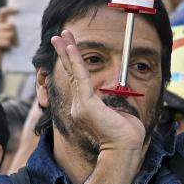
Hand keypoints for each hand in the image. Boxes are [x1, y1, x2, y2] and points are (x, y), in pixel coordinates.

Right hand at [0, 6, 18, 73]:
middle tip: (16, 42)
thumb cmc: (5, 47)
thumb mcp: (8, 36)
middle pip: (11, 25)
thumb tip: (27, 24)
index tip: (18, 9)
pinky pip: (7, 42)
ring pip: (10, 34)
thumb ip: (13, 30)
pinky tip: (6, 49)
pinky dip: (9, 46)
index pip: (2, 13)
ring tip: (10, 46)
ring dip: (13, 42)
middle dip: (16, 34)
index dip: (9, 10)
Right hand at [51, 29, 145, 152]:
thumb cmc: (126, 133)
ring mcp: (80, 104)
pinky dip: (75, 60)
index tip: (70, 49)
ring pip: (72, 71)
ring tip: (60, 35)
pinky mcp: (86, 103)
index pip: (78, 80)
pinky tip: (71, 47)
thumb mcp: (118, 110)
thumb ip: (113, 98)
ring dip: (67, 50)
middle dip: (64, 52)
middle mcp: (79, 105)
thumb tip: (114, 88)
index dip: (73, 63)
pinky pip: (80, 76)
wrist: (124, 147)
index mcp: (86, 107)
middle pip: (70, 72)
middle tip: (57, 36)